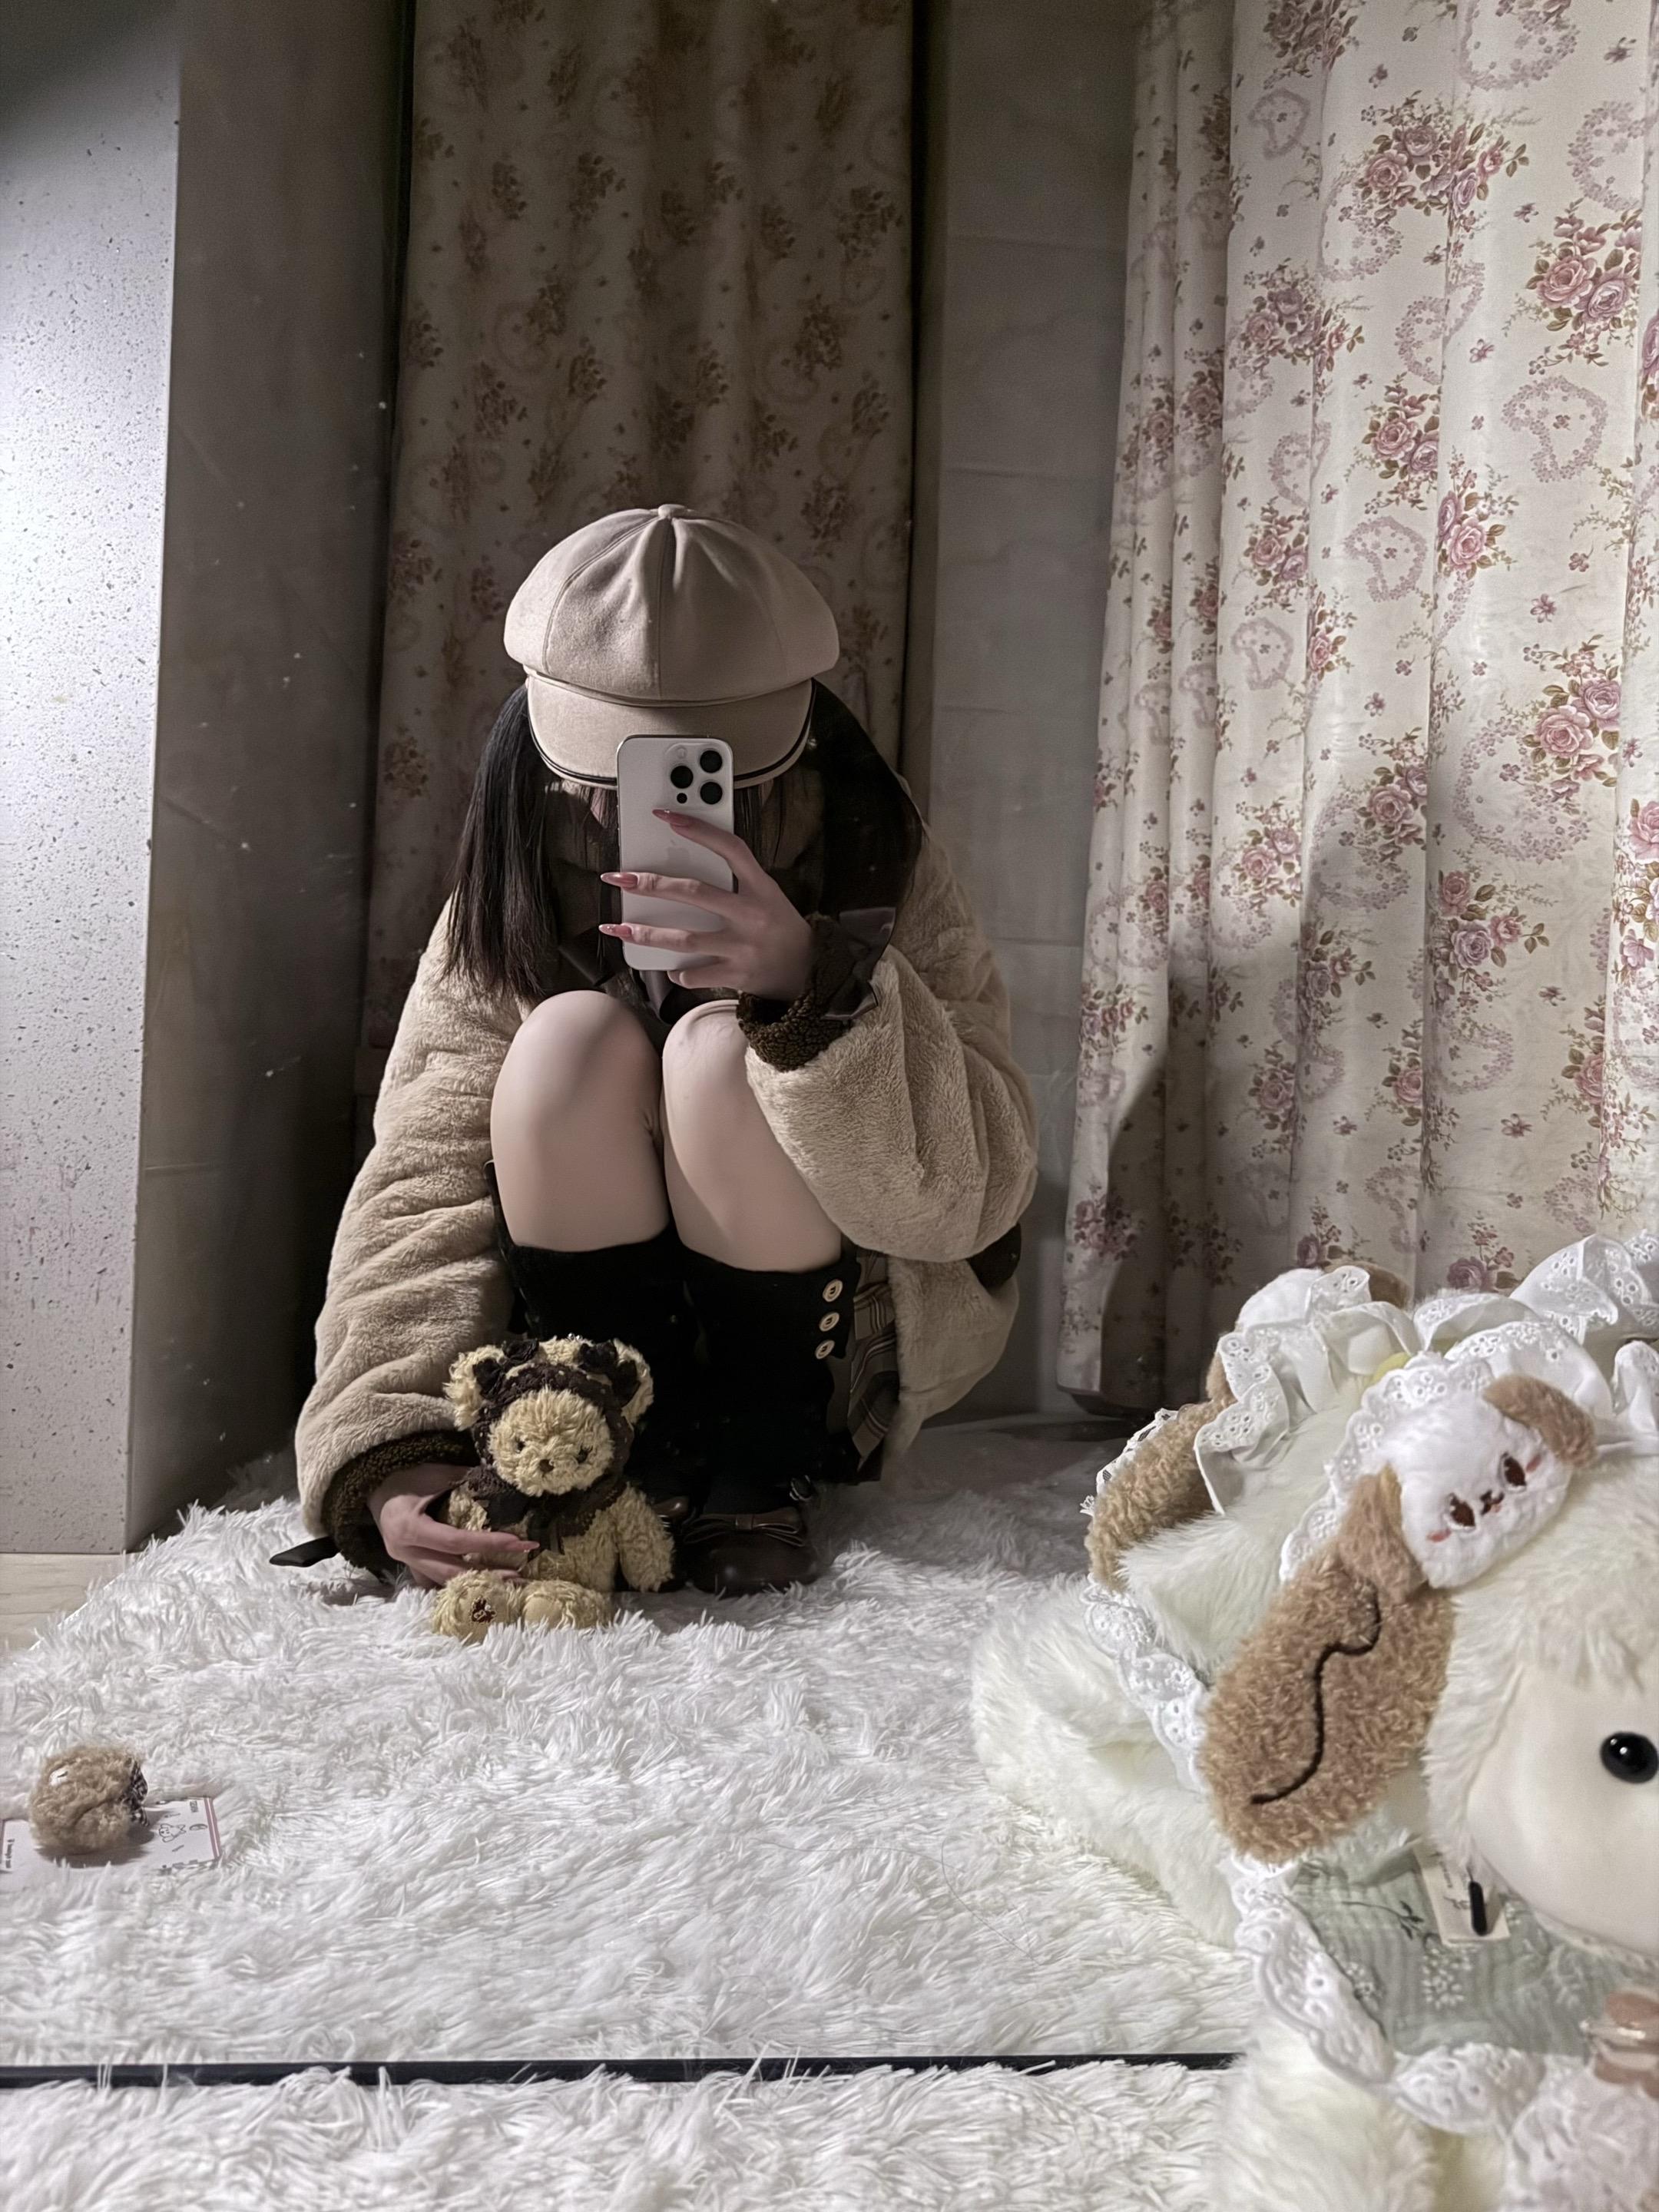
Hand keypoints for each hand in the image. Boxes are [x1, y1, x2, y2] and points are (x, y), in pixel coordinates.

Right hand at [369, 1465, 537, 1588]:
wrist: (374, 1487)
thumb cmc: (405, 1476)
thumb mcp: (434, 1474)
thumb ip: (466, 1478)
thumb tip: (501, 1480)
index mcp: (410, 1528)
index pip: (456, 1542)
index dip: (488, 1543)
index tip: (518, 1543)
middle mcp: (405, 1551)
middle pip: (452, 1571)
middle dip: (488, 1574)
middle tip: (520, 1574)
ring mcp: (405, 1562)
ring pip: (444, 1580)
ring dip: (476, 1582)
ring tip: (508, 1581)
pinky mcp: (409, 1565)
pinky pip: (434, 1579)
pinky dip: (458, 1582)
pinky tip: (481, 1584)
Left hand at [599, 810, 812, 997]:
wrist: (808, 971)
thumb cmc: (780, 927)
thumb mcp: (767, 896)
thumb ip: (737, 881)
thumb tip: (685, 868)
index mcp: (762, 888)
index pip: (731, 849)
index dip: (699, 829)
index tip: (667, 817)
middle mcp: (753, 914)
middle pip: (694, 893)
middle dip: (651, 884)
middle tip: (620, 879)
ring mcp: (743, 946)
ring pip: (685, 938)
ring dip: (646, 934)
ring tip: (620, 929)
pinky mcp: (736, 974)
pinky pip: (695, 972)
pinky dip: (677, 970)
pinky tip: (671, 966)